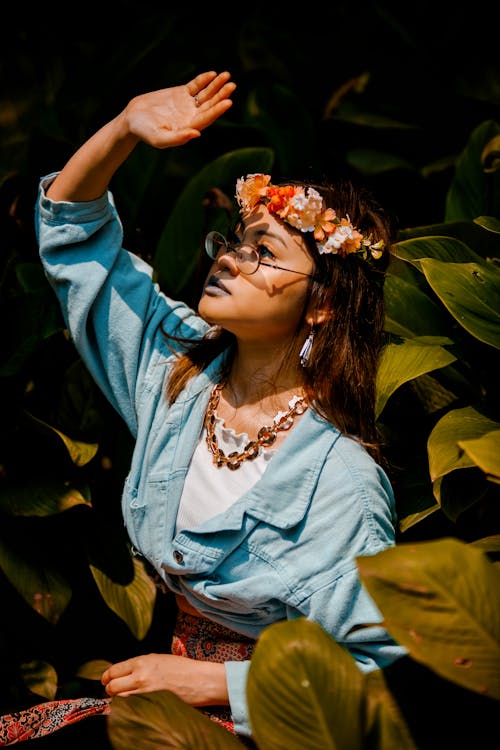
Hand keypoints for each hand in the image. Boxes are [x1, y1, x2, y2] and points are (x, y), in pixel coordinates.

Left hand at [101, 653, 228, 706]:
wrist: (199, 680)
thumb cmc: (182, 668)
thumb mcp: (158, 659)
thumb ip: (140, 665)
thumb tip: (124, 673)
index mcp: (141, 661)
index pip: (113, 671)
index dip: (106, 678)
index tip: (106, 681)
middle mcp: (140, 676)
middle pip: (112, 687)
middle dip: (111, 690)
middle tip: (115, 691)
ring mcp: (145, 692)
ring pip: (120, 700)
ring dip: (120, 701)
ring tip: (126, 699)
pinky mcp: (151, 705)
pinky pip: (132, 709)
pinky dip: (130, 709)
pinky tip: (136, 706)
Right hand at [124, 70, 235, 148]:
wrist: (132, 118)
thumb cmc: (145, 132)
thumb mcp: (159, 138)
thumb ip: (178, 138)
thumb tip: (196, 134)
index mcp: (189, 128)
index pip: (207, 119)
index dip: (217, 110)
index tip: (228, 101)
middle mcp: (191, 117)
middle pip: (210, 105)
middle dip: (221, 95)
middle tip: (232, 85)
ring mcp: (187, 104)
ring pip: (205, 94)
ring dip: (216, 86)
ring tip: (227, 76)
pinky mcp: (180, 93)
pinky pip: (195, 86)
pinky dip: (203, 80)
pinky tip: (212, 74)